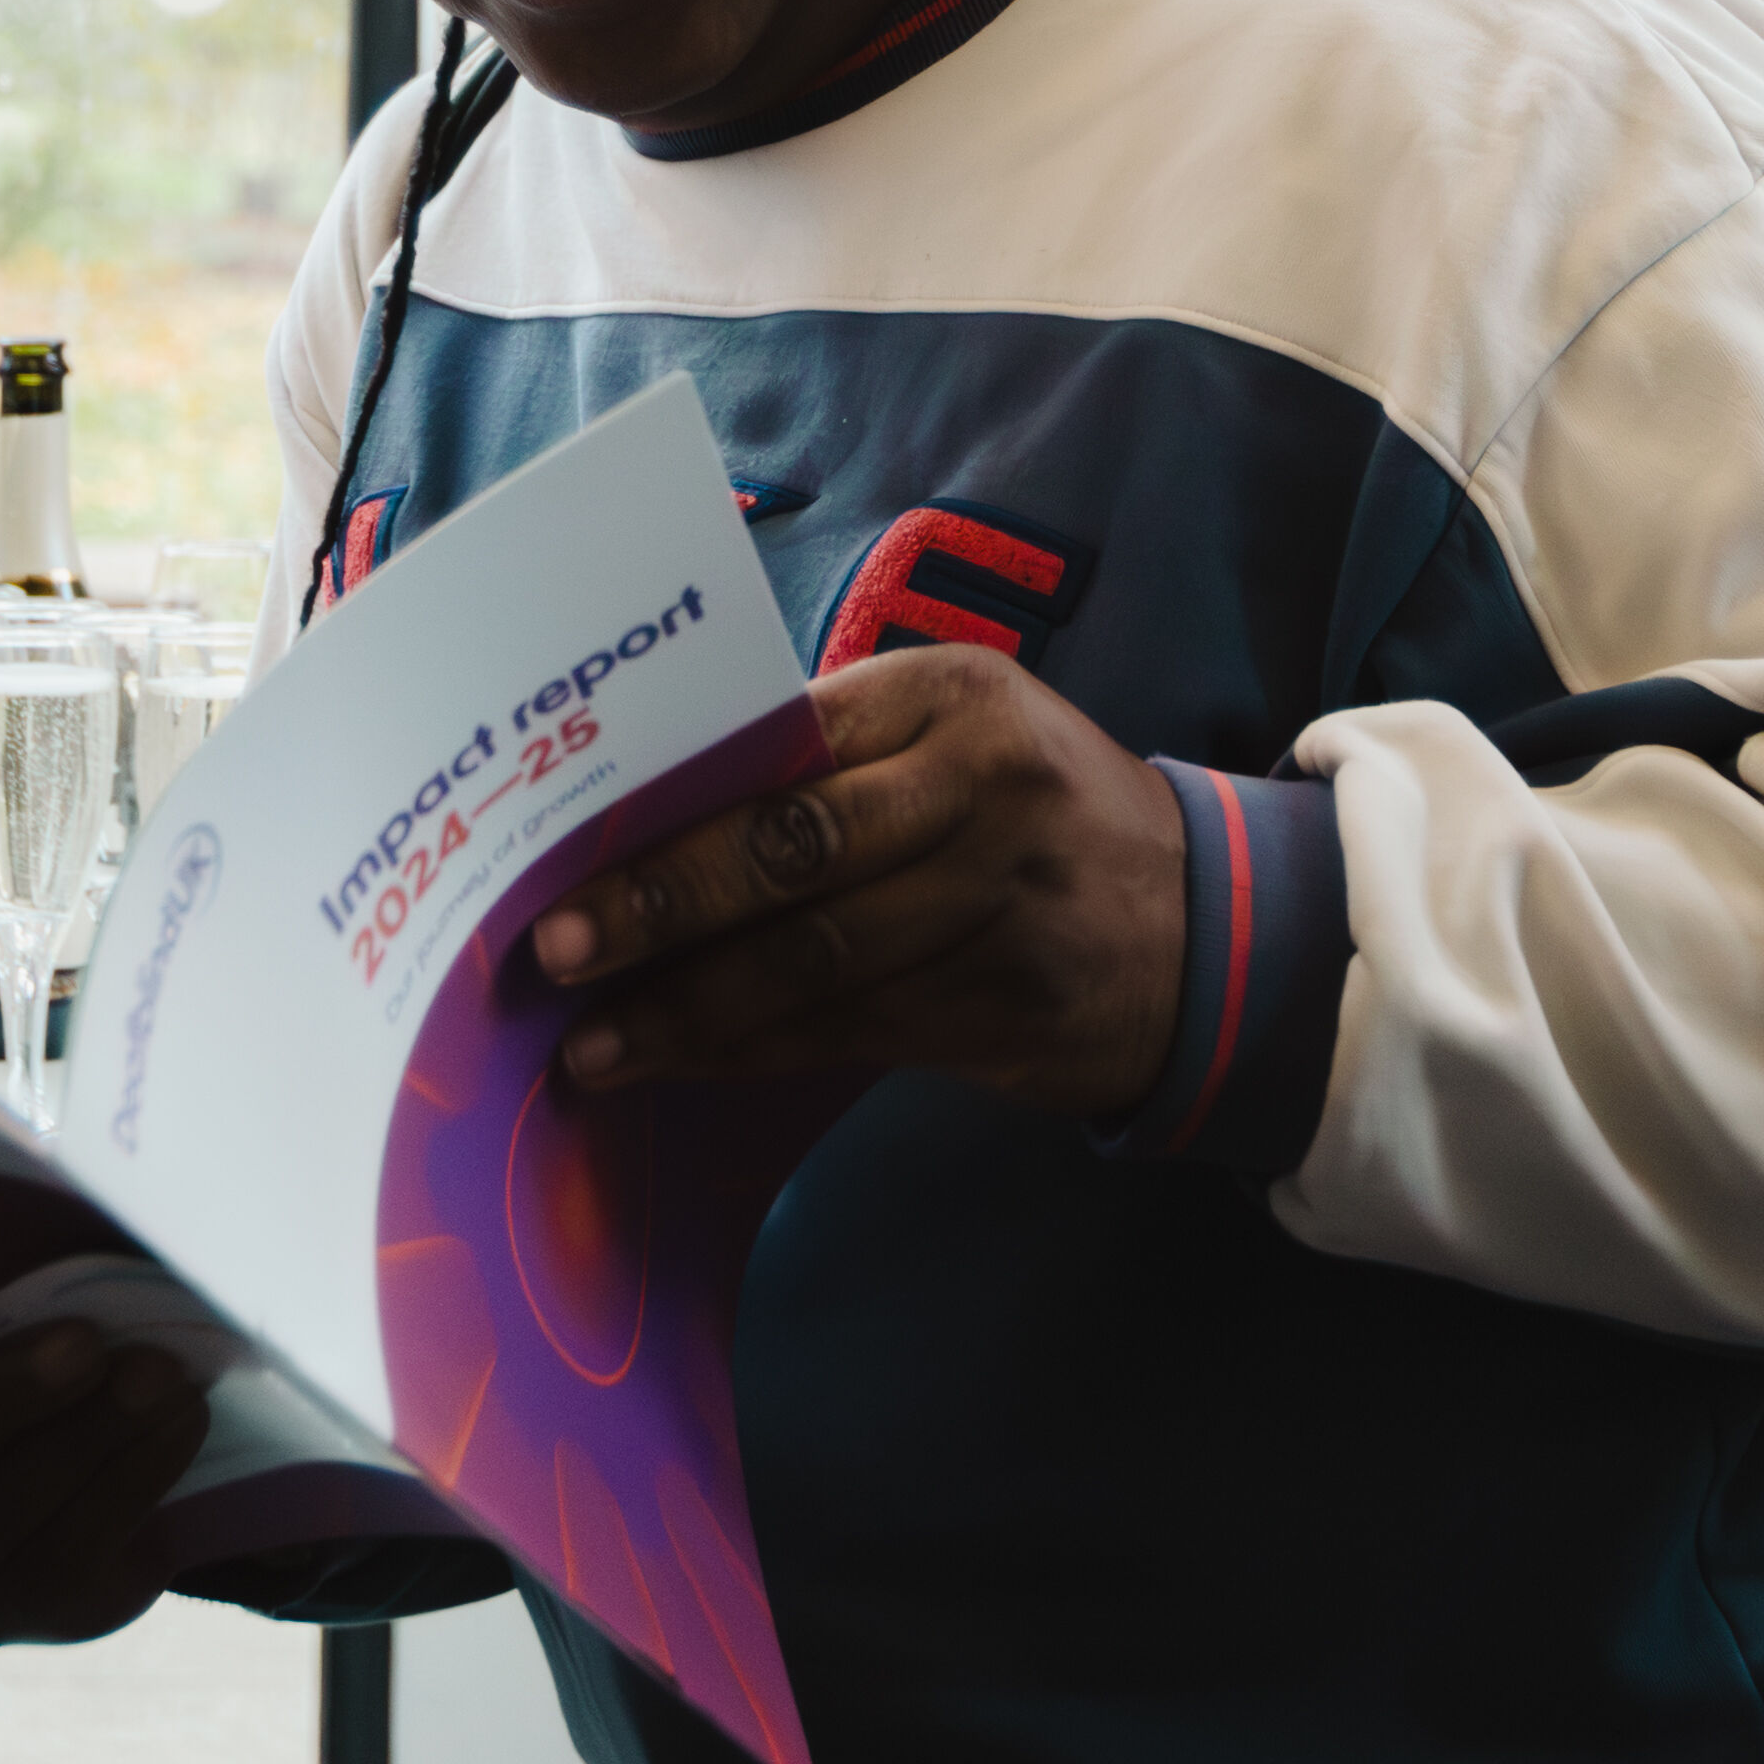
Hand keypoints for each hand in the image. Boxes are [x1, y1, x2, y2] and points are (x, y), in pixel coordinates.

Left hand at [530, 648, 1190, 1117]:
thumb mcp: (960, 743)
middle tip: (555, 950)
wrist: (1207, 925)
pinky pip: (847, 1030)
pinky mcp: (1003, 1003)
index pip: (785, 741)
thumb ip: (834, 760)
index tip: (564, 841)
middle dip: (660, 904)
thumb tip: (648, 818)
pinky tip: (679, 1066)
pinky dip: (751, 1052)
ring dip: (688, 1009)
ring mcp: (998, 901)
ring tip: (590, 1045)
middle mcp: (980, 788)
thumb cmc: (1031, 818)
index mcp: (951, 696)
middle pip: (792, 848)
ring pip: (812, 959)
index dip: (671, 802)